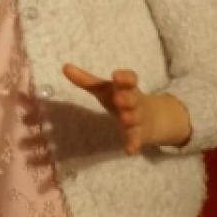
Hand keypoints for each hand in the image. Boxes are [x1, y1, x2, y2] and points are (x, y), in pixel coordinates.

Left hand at [61, 64, 190, 154]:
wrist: (152, 118)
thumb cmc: (121, 99)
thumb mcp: (104, 89)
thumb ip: (86, 80)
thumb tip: (64, 67)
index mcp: (126, 88)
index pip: (130, 79)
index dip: (125, 77)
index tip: (115, 76)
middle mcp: (134, 102)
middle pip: (133, 99)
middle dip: (127, 98)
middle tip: (118, 99)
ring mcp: (138, 119)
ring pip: (136, 118)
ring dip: (131, 118)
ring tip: (124, 118)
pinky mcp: (140, 135)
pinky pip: (137, 139)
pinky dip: (134, 144)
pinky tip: (129, 150)